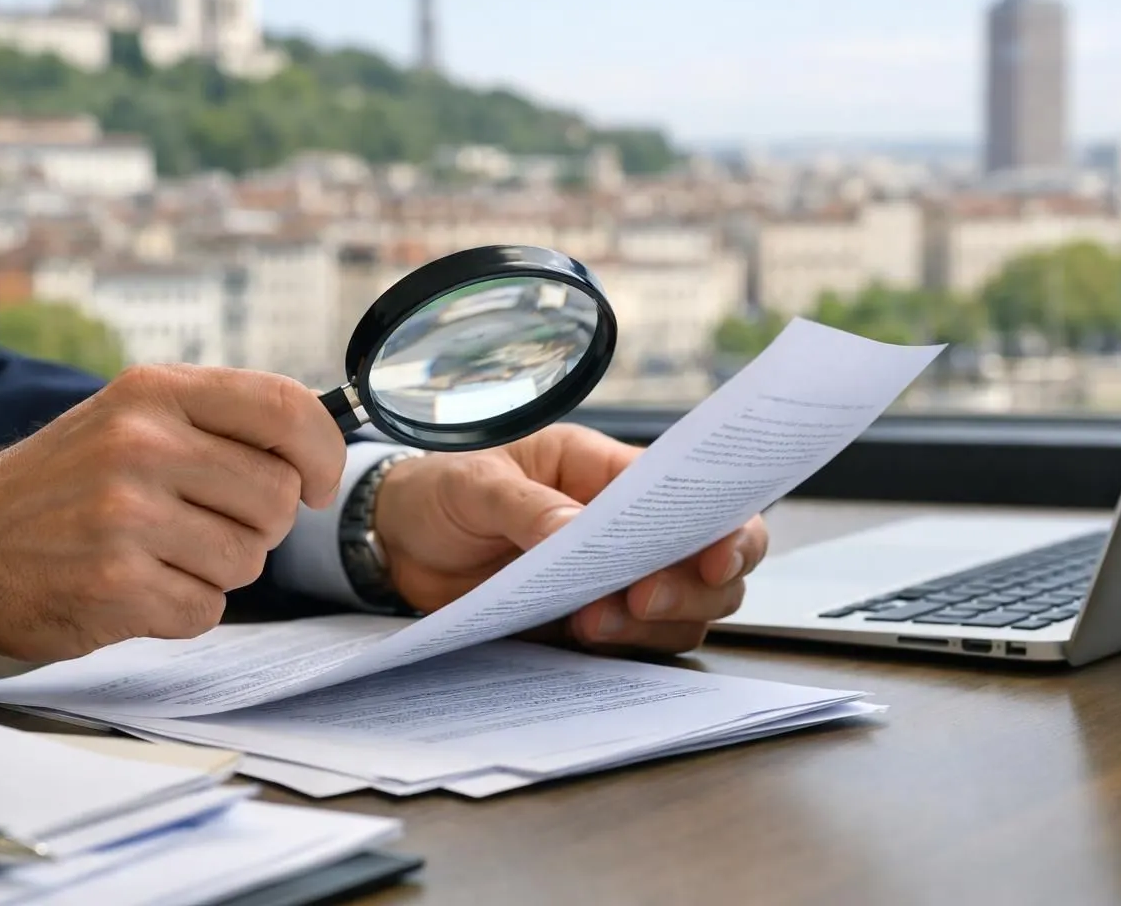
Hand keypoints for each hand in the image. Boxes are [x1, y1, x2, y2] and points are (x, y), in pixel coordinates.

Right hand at [0, 364, 345, 660]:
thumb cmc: (60, 486)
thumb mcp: (130, 419)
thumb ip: (217, 422)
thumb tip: (318, 446)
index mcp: (154, 392)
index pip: (286, 408)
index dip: (323, 453)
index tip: (318, 483)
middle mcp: (142, 445)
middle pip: (278, 498)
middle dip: (259, 525)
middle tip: (206, 526)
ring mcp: (127, 517)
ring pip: (249, 560)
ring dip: (217, 570)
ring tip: (158, 554)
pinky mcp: (116, 586)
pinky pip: (207, 610)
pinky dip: (182, 610)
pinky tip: (134, 588)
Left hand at [373, 423, 768, 654]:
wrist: (396, 539)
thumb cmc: (442, 488)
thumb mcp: (476, 484)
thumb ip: (527, 507)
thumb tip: (575, 534)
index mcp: (608, 472)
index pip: (693, 497)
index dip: (724, 528)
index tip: (713, 558)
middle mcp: (624, 528)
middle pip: (708, 567)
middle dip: (692, 589)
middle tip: (640, 597)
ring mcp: (609, 580)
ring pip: (679, 614)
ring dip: (651, 625)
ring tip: (593, 621)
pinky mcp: (584, 622)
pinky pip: (630, 646)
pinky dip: (621, 648)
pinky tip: (581, 635)